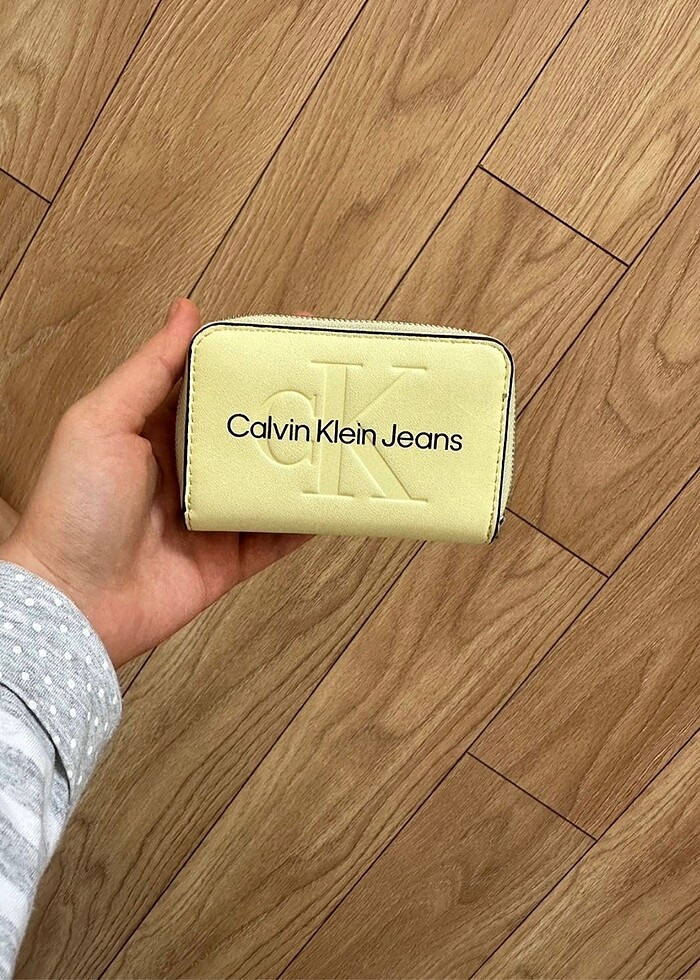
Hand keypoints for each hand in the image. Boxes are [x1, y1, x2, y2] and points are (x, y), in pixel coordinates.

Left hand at [0, 299, 309, 666]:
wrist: (75, 601)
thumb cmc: (73, 509)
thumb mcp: (101, 421)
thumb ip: (150, 369)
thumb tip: (184, 310)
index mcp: (159, 430)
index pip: (215, 384)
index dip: (252, 360)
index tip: (293, 334)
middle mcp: (190, 470)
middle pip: (252, 432)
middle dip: (291, 408)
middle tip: (333, 385)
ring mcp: (213, 516)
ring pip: (272, 483)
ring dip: (305, 463)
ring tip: (343, 435)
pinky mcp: (230, 559)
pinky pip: (278, 537)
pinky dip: (306, 522)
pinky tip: (333, 501)